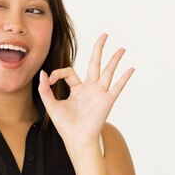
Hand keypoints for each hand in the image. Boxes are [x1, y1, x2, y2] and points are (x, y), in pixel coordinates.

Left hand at [37, 33, 134, 150]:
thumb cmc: (65, 125)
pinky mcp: (107, 100)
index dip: (57, 73)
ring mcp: (99, 93)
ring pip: (108, 71)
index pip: (69, 72)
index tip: (50, 80)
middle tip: (104, 35)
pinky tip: (131, 68)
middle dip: (99, 49)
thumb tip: (43, 73)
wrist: (76, 139)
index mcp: (77, 89)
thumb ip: (45, 89)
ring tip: (121, 48)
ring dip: (114, 59)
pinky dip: (124, 78)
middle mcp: (90, 89)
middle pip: (95, 63)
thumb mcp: (51, 105)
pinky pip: (117, 87)